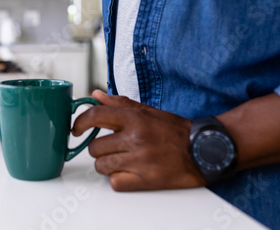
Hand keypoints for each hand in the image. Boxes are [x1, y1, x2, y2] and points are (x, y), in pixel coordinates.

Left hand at [72, 90, 206, 190]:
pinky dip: (118, 180)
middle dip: (99, 148)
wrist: (204, 149)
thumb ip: (119, 103)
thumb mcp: (148, 110)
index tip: (75, 129)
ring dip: (107, 165)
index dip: (79, 123)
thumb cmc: (175, 130)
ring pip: (102, 166)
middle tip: (111, 147)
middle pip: (94, 147)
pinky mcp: (146, 180)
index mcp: (134, 118)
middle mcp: (135, 138)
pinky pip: (115, 183)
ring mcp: (140, 160)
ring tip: (120, 160)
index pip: (95, 116)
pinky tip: (128, 172)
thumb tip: (96, 95)